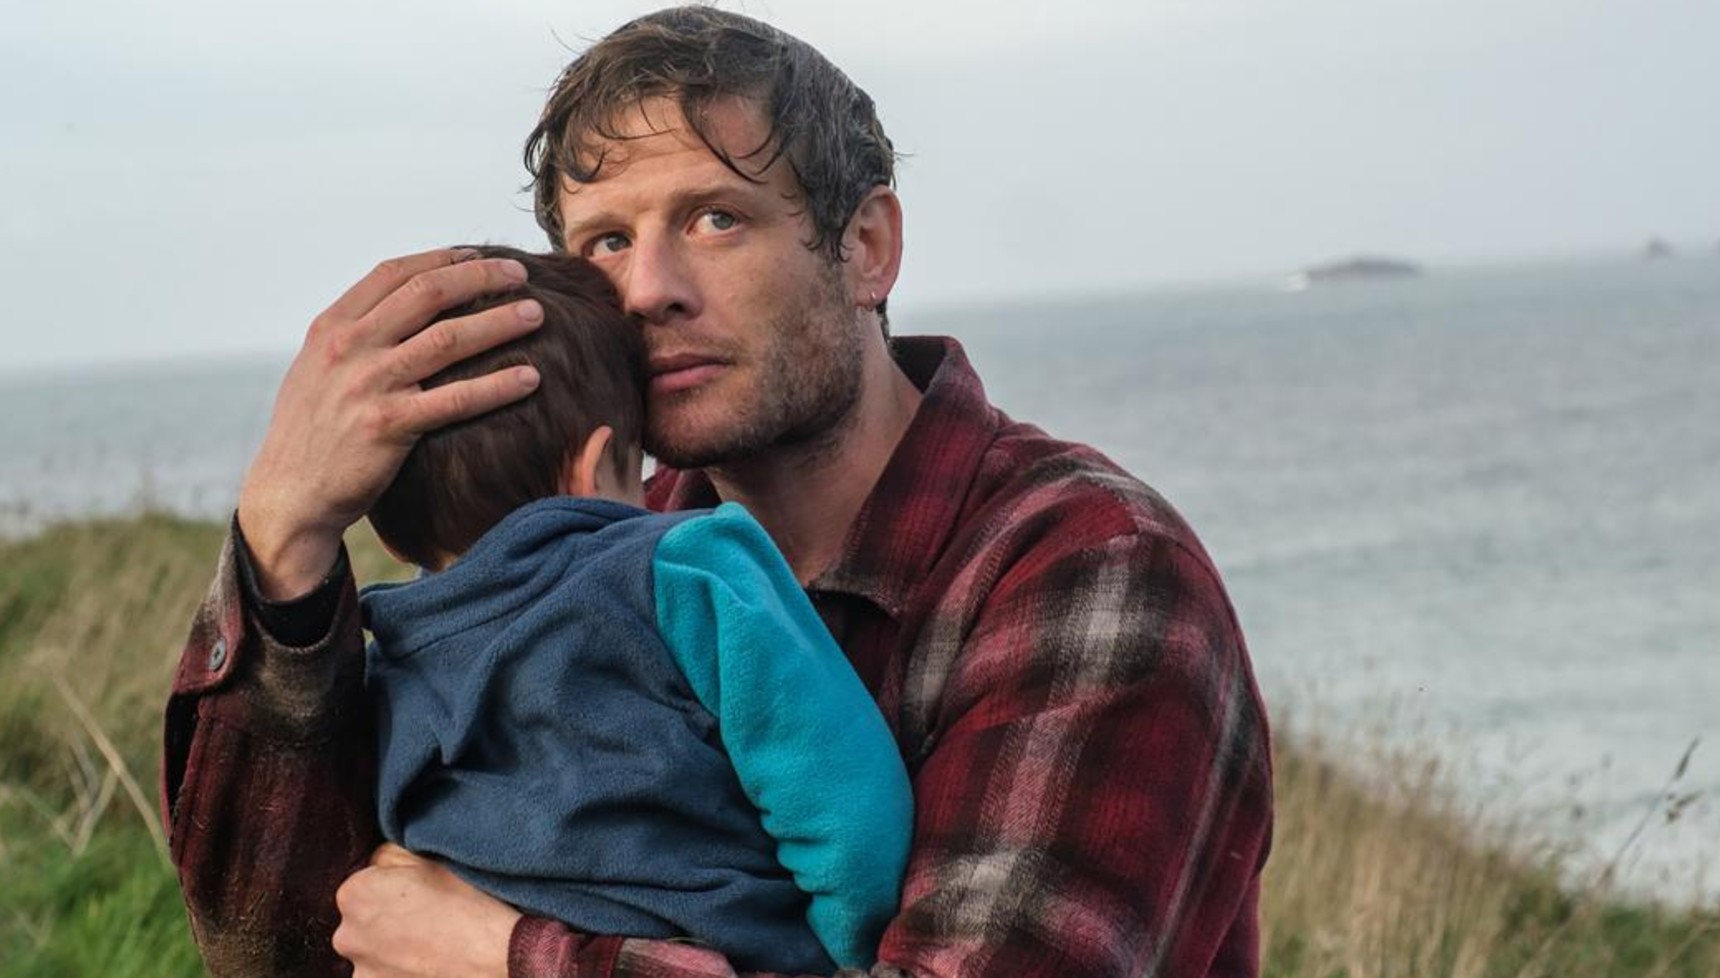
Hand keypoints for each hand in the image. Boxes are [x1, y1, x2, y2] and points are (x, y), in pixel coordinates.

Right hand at [237, 249, 543, 596]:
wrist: (288, 494)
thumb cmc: (312, 430)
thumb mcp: (318, 368)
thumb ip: (356, 335)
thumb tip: (401, 306)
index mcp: (332, 327)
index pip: (394, 273)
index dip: (442, 259)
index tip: (480, 256)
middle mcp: (349, 348)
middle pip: (427, 295)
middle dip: (480, 278)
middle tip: (520, 275)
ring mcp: (368, 386)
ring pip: (447, 340)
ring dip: (498, 323)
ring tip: (537, 315)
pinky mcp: (388, 427)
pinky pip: (455, 400)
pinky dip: (497, 386)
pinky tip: (531, 379)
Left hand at [333, 843, 519, 977]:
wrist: (497, 955)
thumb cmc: (467, 903)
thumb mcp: (429, 858)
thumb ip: (388, 856)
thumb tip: (377, 866)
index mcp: (355, 893)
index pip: (363, 884)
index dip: (392, 886)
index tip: (418, 893)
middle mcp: (347, 935)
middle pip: (362, 922)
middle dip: (385, 921)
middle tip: (426, 920)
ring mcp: (361, 971)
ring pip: (373, 954)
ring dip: (392, 951)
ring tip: (431, 946)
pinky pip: (384, 976)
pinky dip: (400, 972)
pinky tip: (430, 964)